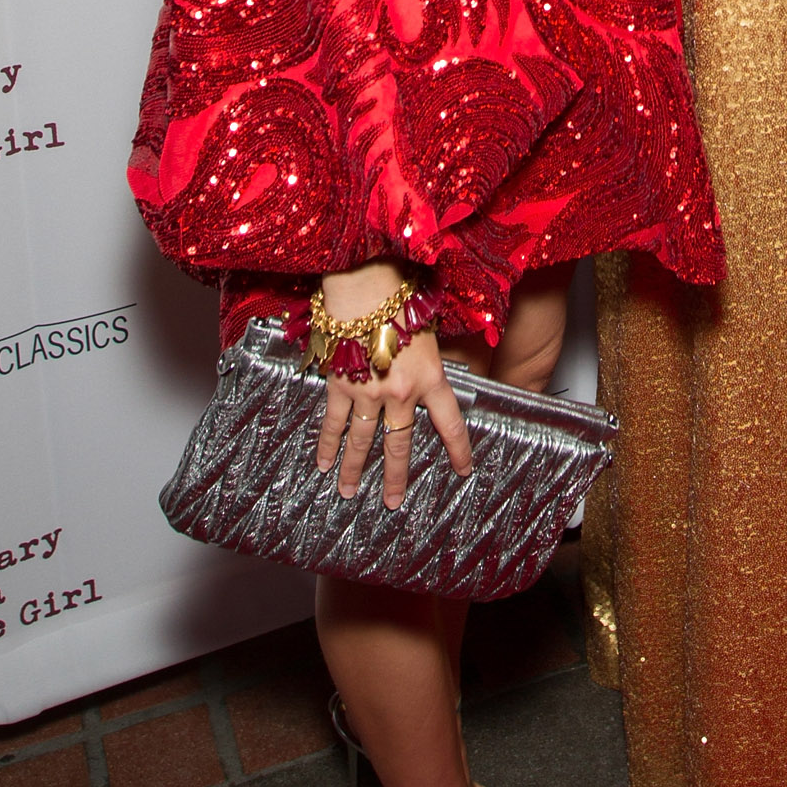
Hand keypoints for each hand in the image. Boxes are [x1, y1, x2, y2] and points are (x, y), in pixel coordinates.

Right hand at [313, 267, 472, 507]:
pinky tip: (322, 463)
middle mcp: (400, 393)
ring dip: (356, 469)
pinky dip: (327, 444)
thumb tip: (434, 371)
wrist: (366, 284)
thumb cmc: (402, 296)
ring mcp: (368, 392)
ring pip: (363, 441)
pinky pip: (334, 422)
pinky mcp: (339, 384)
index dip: (459, 450)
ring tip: (349, 492)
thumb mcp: (430, 329)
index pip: (450, 424)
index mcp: (431, 379)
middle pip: (400, 444)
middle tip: (393, 502)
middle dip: (397, 477)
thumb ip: (432, 358)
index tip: (463, 471)